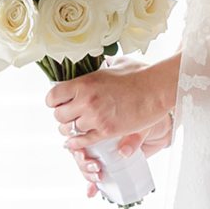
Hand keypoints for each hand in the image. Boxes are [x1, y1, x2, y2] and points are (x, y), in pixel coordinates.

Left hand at [48, 58, 178, 187]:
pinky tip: (74, 142)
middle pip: (59, 116)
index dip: (55, 102)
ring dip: (72, 130)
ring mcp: (96, 117)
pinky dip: (77, 143)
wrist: (157, 89)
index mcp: (84, 83)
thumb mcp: (115, 64)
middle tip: (70, 117)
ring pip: (70, 130)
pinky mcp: (107, 131)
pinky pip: (83, 141)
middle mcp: (86, 100)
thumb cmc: (139, 74)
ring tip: (77, 128)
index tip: (60, 103)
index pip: (53, 97)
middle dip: (64, 117)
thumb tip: (98, 65)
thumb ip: (101, 67)